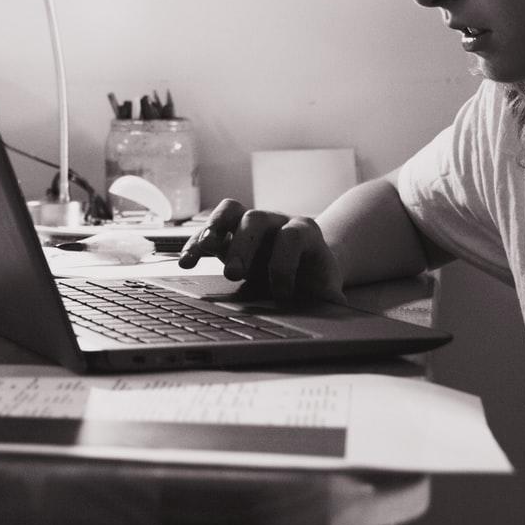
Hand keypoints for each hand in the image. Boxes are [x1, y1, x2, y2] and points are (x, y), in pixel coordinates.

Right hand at [176, 198, 341, 300]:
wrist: (306, 265)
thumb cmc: (315, 279)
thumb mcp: (327, 290)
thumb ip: (331, 301)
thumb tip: (337, 313)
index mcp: (304, 231)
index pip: (293, 236)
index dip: (285, 264)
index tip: (281, 294)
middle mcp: (276, 220)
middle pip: (256, 219)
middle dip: (243, 246)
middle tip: (234, 274)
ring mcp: (250, 222)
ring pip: (230, 211)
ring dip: (213, 230)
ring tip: (200, 252)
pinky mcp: (230, 232)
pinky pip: (210, 227)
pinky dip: (197, 242)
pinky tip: (187, 261)